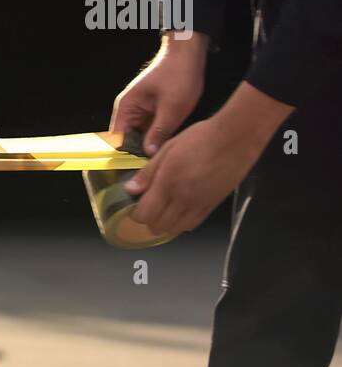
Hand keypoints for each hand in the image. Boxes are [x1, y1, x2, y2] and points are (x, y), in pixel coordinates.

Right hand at [111, 32, 207, 154]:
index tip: (143, 167)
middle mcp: (128, 111)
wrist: (188, 54)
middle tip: (157, 166)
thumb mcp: (172, 108)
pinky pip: (151, 129)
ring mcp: (140, 111)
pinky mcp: (151, 111)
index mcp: (126, 108)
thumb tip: (149, 154)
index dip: (129, 155)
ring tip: (164, 158)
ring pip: (142, 136)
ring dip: (152, 145)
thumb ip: (159, 132)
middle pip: (129, 140)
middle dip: (141, 152)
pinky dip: (159, 136)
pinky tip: (170, 145)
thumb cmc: (178, 75)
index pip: (119, 140)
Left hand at [126, 82, 292, 234]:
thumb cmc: (201, 138)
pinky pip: (194, 224)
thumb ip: (147, 173)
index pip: (145, 214)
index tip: (134, 206)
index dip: (135, 214)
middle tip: (148, 207)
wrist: (235, 138)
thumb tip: (131, 190)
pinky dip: (182, 223)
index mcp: (168, 183)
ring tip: (163, 210)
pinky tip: (180, 210)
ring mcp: (200, 204)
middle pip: (159, 226)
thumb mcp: (167, 149)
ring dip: (166, 224)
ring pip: (176, 229)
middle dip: (149, 220)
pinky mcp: (214, 204)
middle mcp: (183, 198)